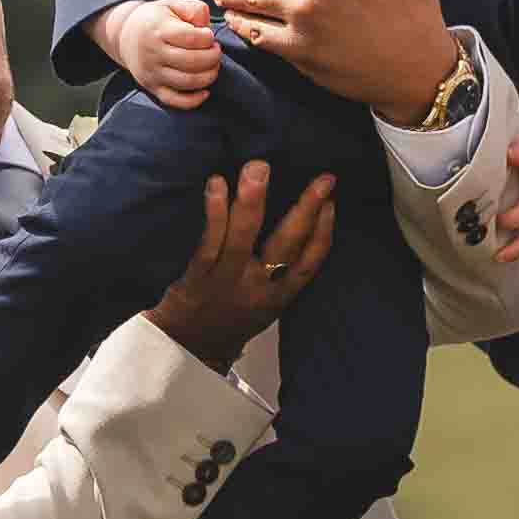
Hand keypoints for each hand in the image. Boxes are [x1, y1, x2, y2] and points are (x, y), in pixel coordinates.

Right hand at [96, 0, 226, 106]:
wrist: (126, 36)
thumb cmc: (156, 19)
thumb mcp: (172, 4)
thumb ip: (193, 9)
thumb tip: (205, 26)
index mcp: (158, 29)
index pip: (192, 38)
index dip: (208, 38)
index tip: (209, 36)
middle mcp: (153, 53)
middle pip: (192, 61)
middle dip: (213, 57)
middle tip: (215, 51)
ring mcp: (152, 73)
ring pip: (187, 82)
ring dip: (209, 76)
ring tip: (212, 66)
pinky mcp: (153, 88)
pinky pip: (175, 101)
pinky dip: (194, 100)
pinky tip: (205, 91)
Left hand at [145, 165, 340, 366]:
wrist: (187, 350)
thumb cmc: (229, 319)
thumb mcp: (264, 306)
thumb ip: (279, 273)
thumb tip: (297, 226)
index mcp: (279, 296)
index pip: (310, 262)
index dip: (324, 231)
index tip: (331, 202)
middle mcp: (258, 288)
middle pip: (288, 244)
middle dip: (307, 208)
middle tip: (322, 178)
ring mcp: (228, 280)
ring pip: (244, 237)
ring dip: (253, 200)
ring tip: (258, 168)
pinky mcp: (199, 275)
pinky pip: (209, 240)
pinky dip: (215, 211)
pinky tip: (217, 184)